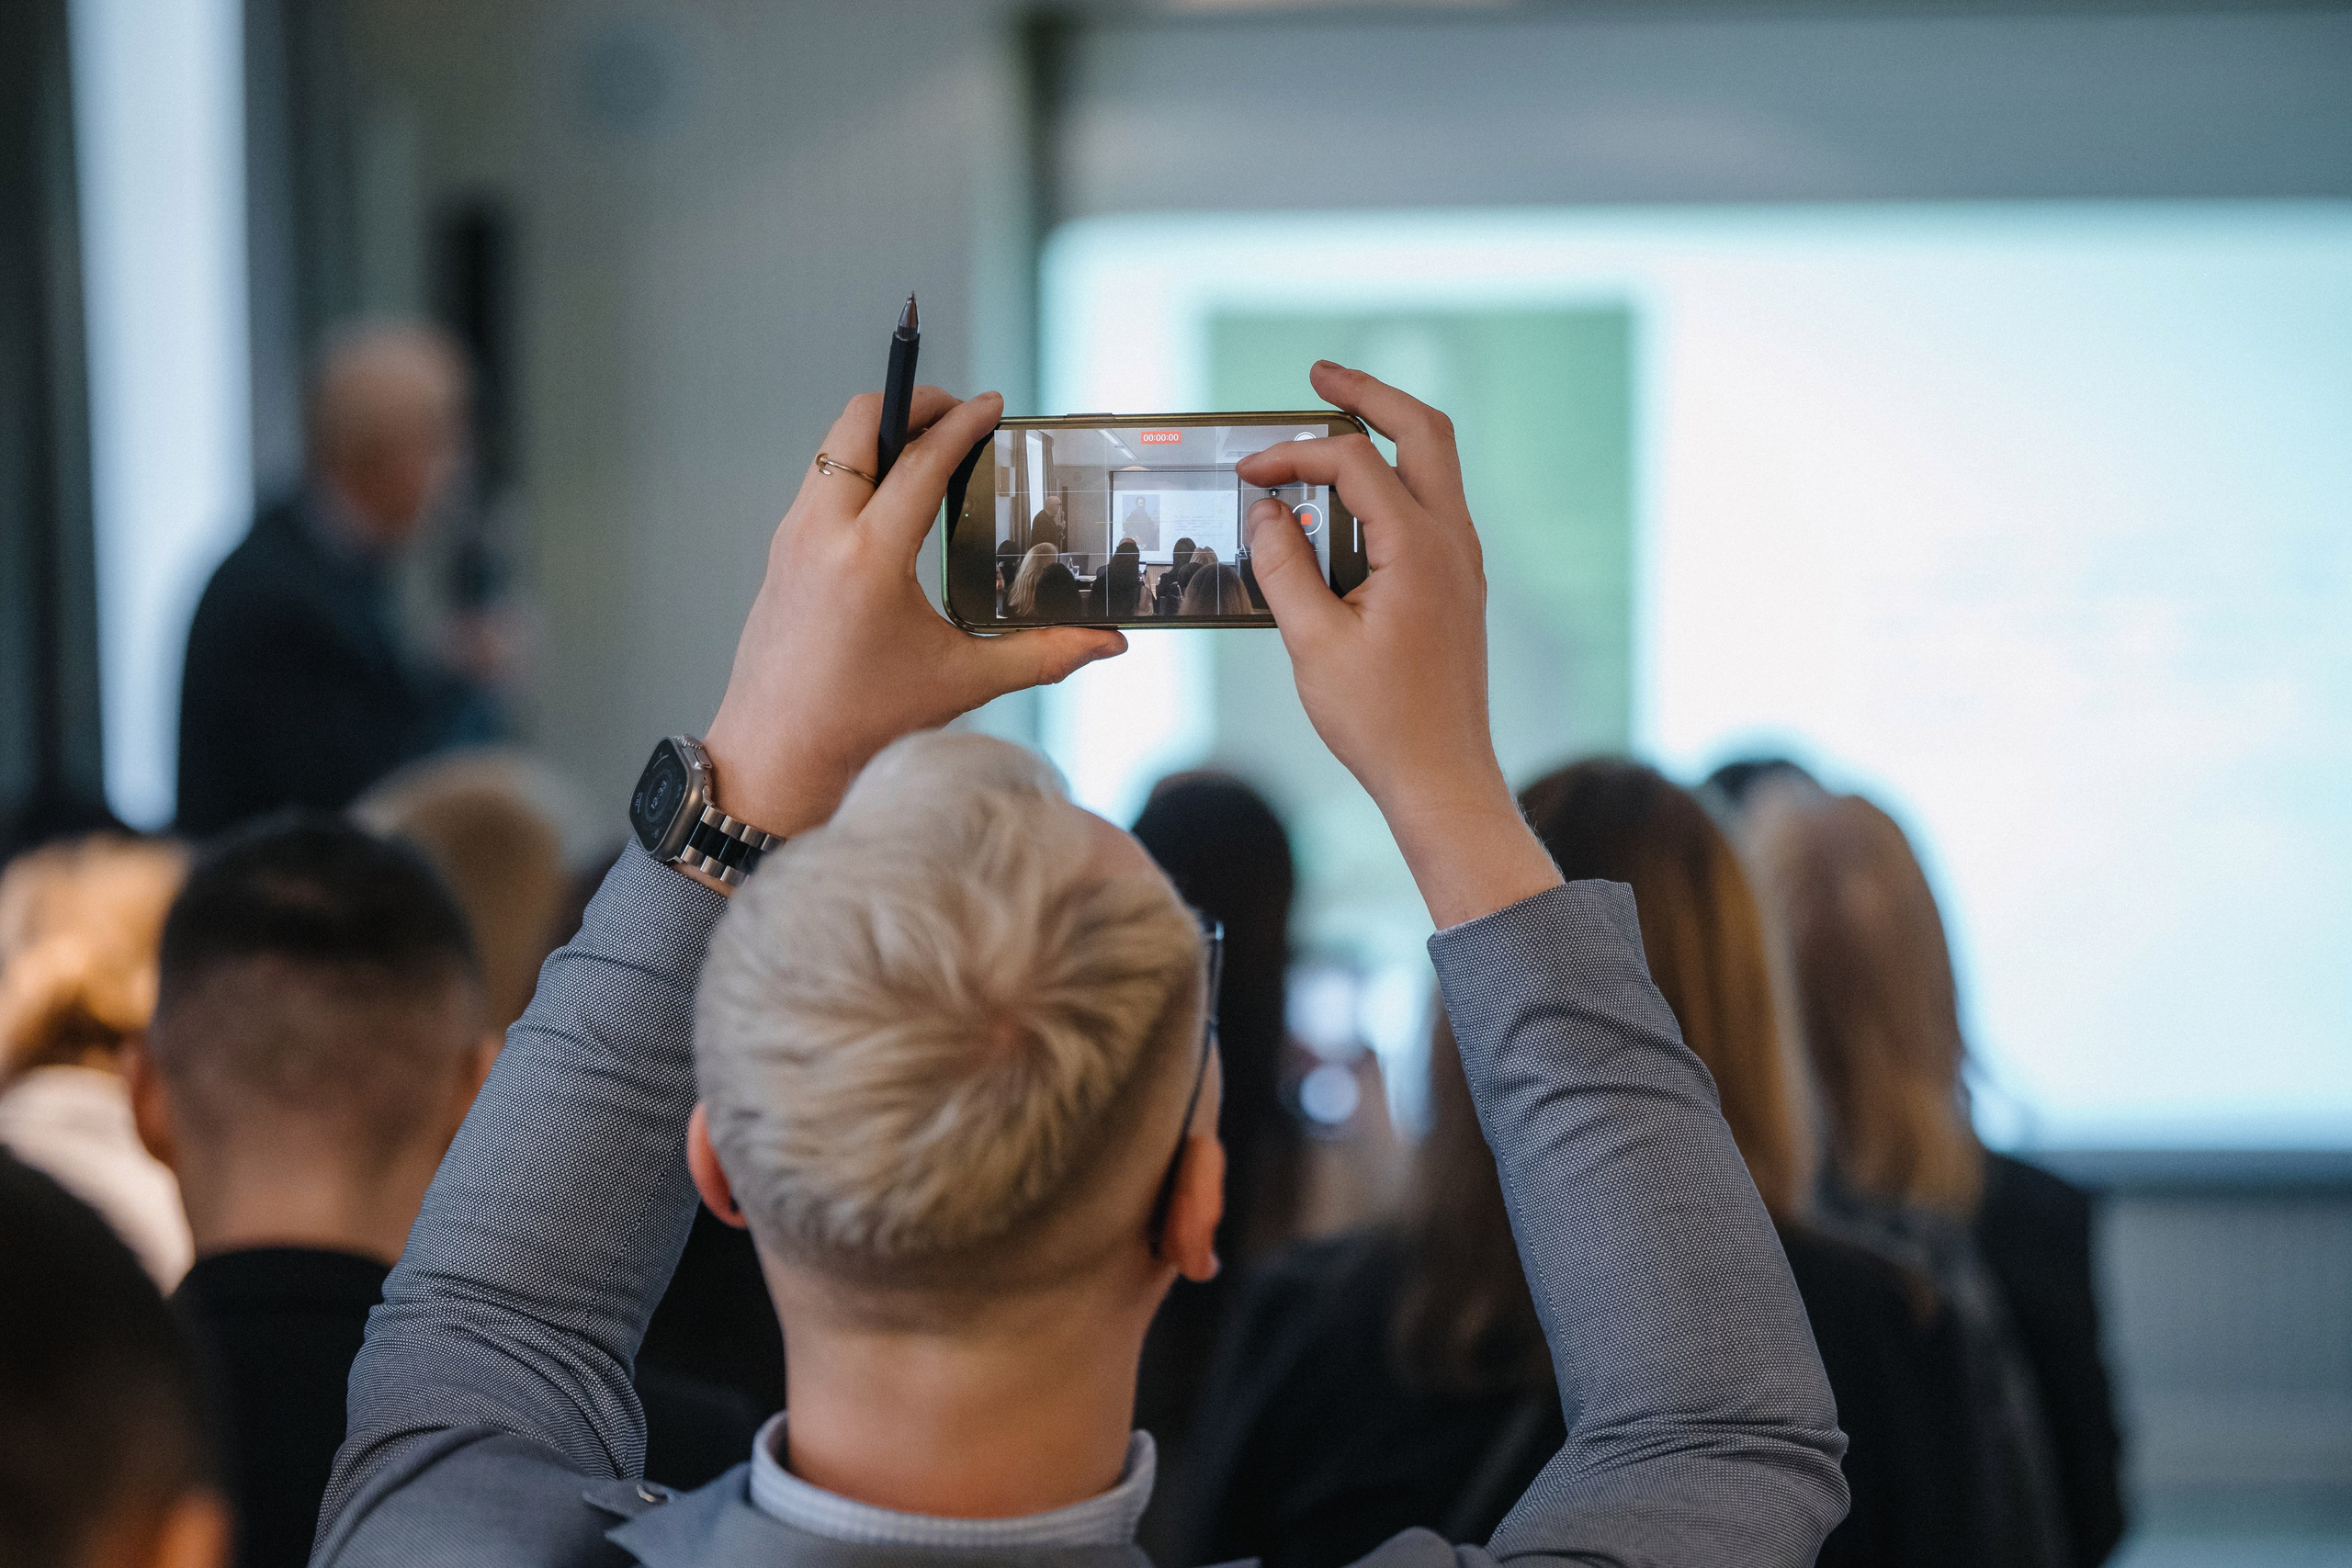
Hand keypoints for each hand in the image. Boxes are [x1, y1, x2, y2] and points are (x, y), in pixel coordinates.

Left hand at [702, 388, 1124, 839]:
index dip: (963, 422)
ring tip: (932, 449)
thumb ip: (1043, 654)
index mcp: (870, 558)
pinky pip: (820, 482)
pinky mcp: (779, 553)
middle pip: (860, 422)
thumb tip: (1108, 643)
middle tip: (959, 414)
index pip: (922, 459)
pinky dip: (858, 467)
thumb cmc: (863, 725)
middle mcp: (822, 534)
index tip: (994, 405)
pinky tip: (893, 497)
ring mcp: (792, 538)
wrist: (776, 758)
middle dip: (914, 404)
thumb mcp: (963, 682)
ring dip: (883, 433)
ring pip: (834, 447)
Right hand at [1237, 363, 1558, 927]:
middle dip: (1369, 393)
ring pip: (1435, 462)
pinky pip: (1430, 503)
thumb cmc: (1380, 721)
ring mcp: (1462, 560)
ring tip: (1333, 416)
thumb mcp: (1312, 643)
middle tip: (1319, 373)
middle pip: (1422, 429)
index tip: (1247, 475)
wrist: (1443, 777)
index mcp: (1419, 548)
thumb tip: (1265, 512)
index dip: (1293, 456)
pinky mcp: (1456, 582)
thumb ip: (1283, 568)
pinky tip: (1352, 492)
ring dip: (1386, 431)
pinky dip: (1392, 477)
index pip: (1353, 463)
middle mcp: (1453, 541)